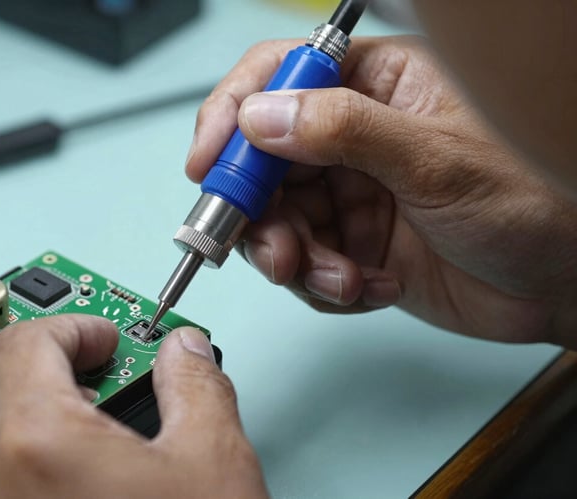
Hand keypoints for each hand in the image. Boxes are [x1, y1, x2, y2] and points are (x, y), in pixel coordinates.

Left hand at [0, 315, 267, 498]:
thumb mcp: (213, 465)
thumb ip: (197, 387)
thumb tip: (186, 351)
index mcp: (37, 444)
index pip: (27, 343)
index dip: (73, 327)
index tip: (103, 337)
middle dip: (27, 371)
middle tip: (82, 380)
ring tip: (63, 432)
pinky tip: (44, 488)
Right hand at [187, 35, 576, 345]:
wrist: (569, 283)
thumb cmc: (534, 198)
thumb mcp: (436, 158)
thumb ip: (344, 131)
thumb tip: (262, 117)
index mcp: (377, 87)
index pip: (280, 78)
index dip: (234, 115)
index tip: (209, 164)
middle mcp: (355, 138)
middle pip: (265, 161)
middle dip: (259, 212)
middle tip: (271, 249)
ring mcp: (353, 195)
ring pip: (279, 222)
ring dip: (296, 259)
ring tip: (336, 278)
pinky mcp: (356, 246)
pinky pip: (308, 266)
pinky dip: (326, 286)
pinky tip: (368, 287)